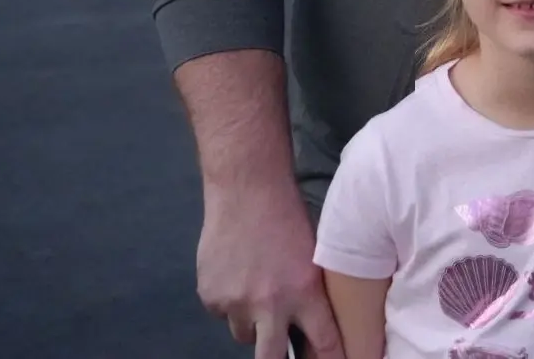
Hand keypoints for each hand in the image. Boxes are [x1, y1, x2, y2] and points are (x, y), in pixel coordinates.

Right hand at [195, 181, 346, 358]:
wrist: (246, 190)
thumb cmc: (289, 217)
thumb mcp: (312, 256)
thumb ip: (308, 293)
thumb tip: (307, 324)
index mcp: (305, 292)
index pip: (323, 341)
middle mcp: (270, 304)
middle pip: (271, 358)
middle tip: (279, 351)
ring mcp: (235, 303)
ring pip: (244, 334)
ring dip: (251, 322)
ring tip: (256, 288)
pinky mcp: (209, 297)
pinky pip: (221, 313)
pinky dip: (228, 302)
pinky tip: (235, 272)